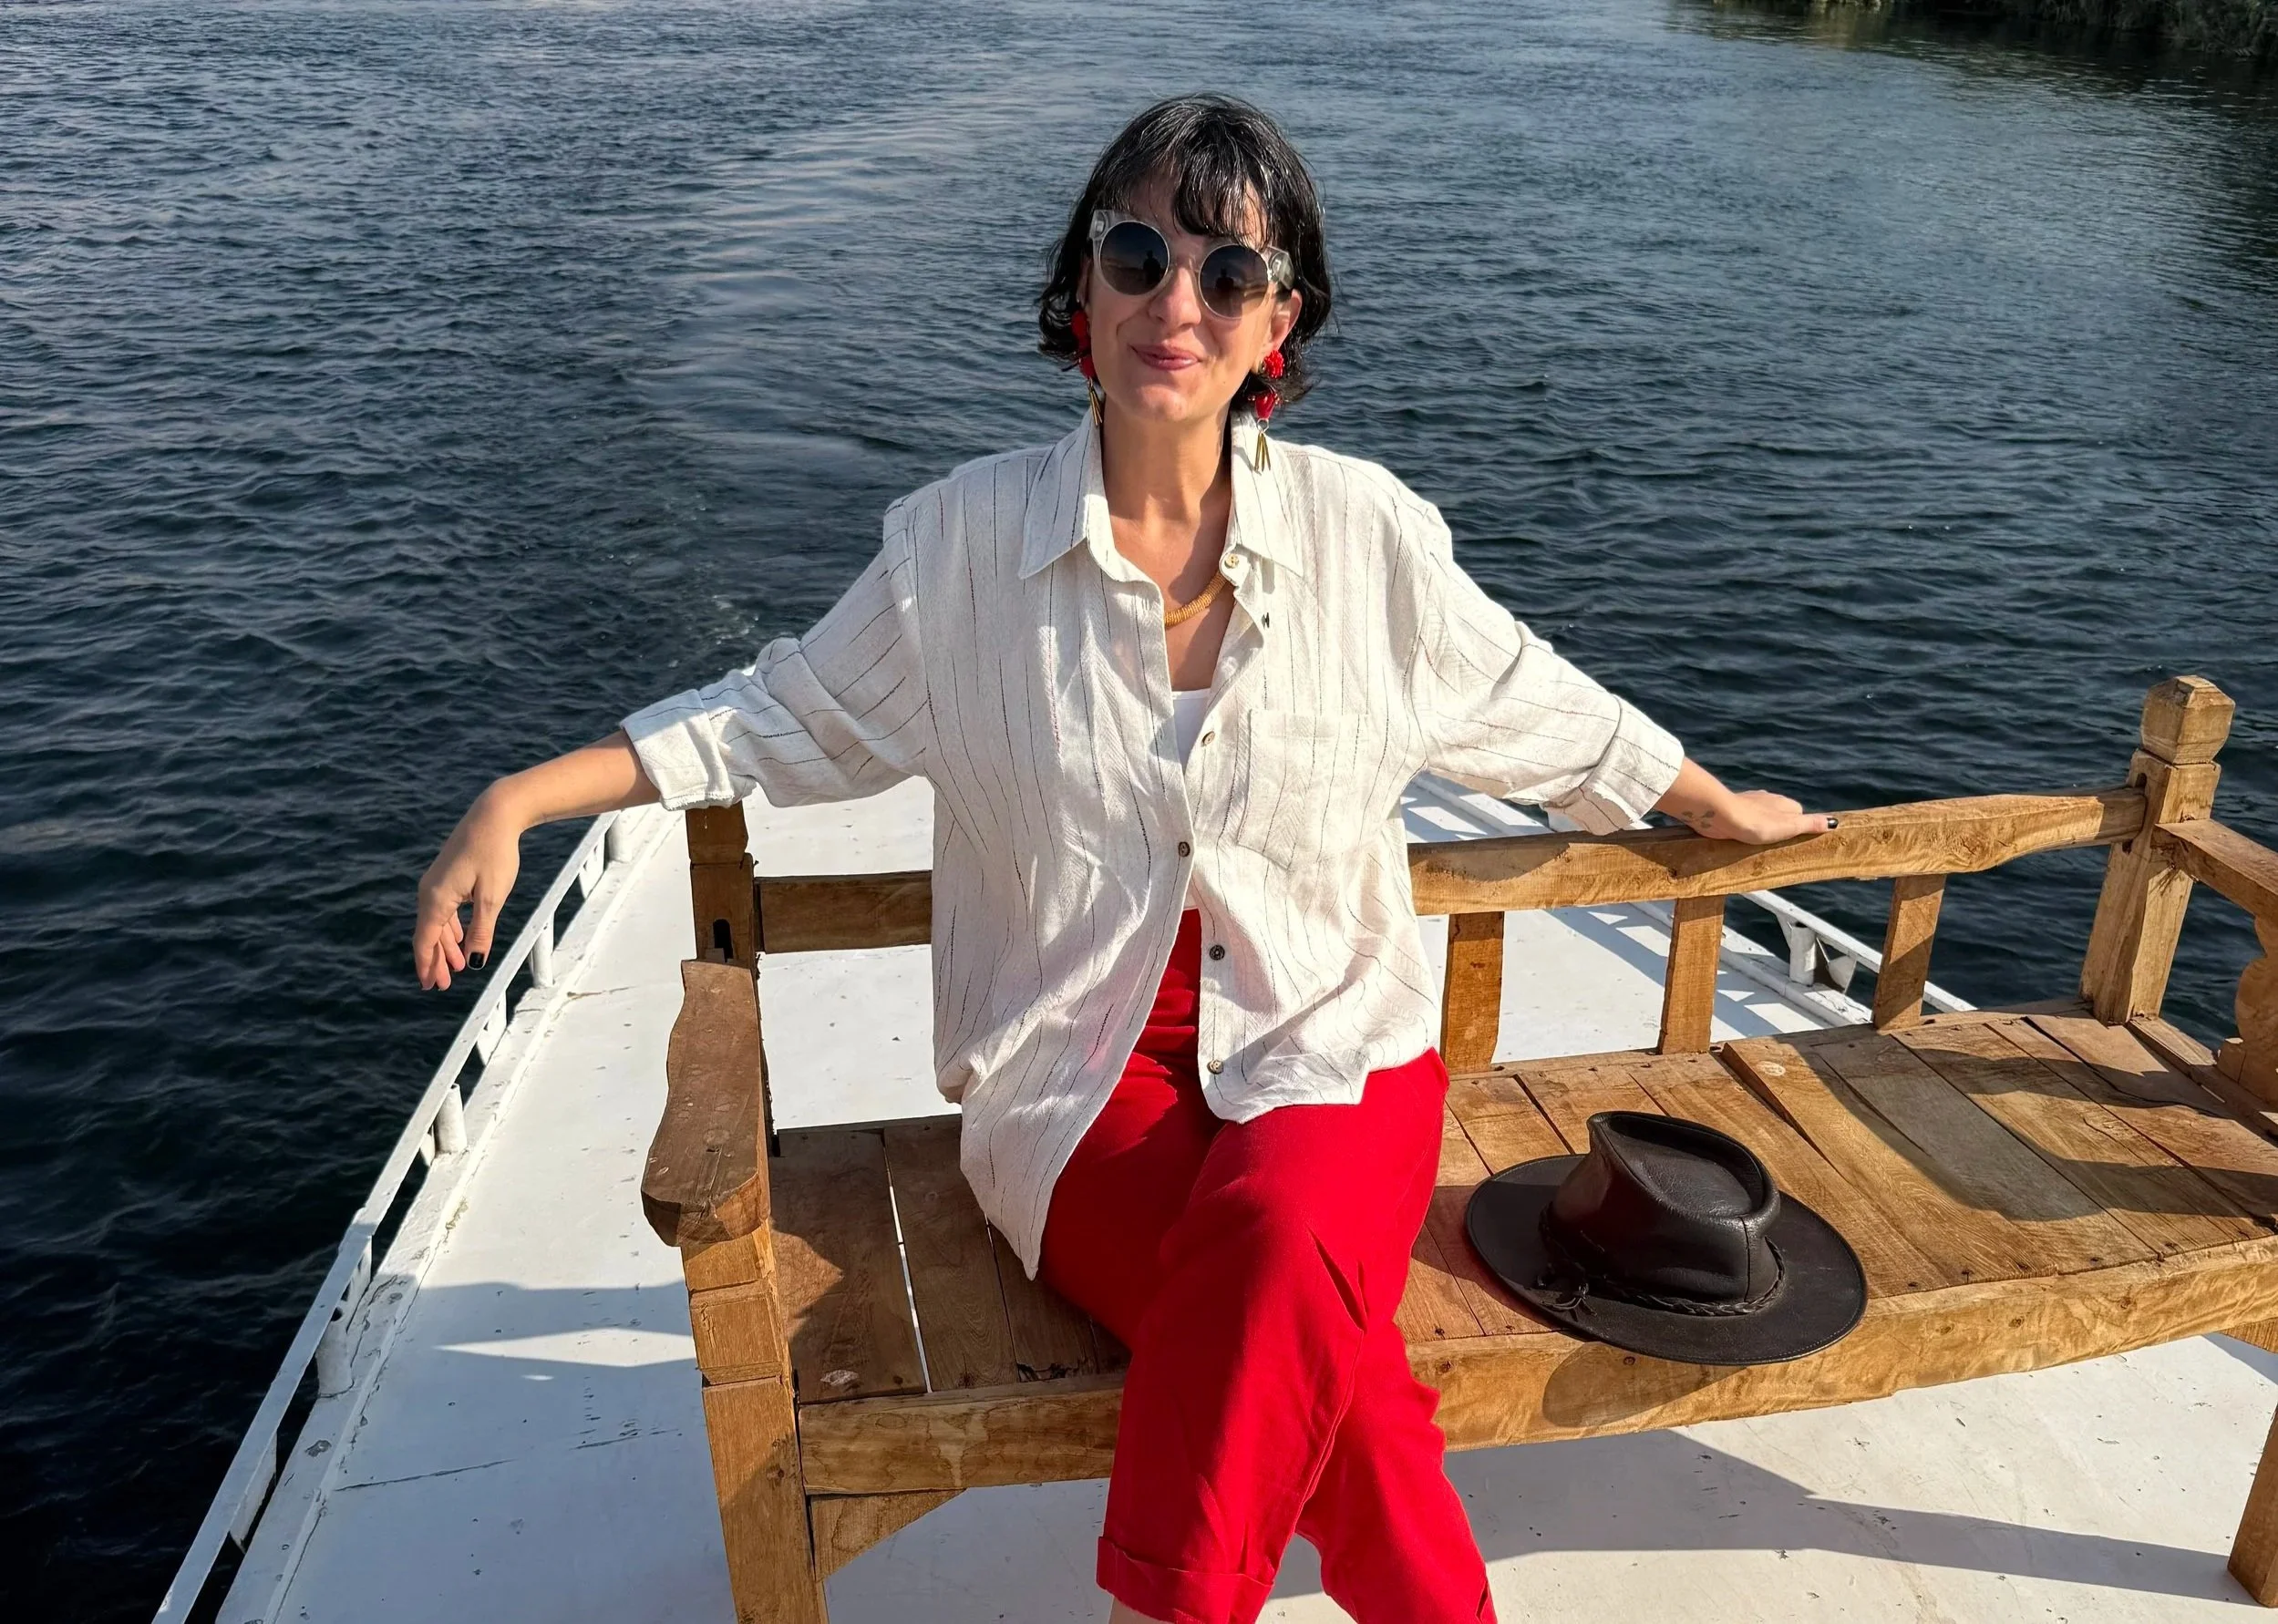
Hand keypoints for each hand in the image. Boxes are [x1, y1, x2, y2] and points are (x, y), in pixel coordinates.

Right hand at [414, 786, 525, 989]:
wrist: (494, 815)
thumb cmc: (495, 854)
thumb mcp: (492, 898)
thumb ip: (482, 932)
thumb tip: (474, 961)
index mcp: (436, 898)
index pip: (426, 940)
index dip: (427, 965)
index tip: (429, 986)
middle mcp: (429, 891)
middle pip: (429, 934)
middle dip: (436, 961)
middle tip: (444, 986)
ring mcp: (437, 883)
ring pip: (437, 923)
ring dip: (445, 946)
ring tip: (455, 968)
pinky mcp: (447, 877)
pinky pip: (444, 910)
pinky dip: (451, 928)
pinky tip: (459, 941)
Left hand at [1681, 789, 1836, 845]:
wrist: (1719, 814)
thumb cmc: (1755, 821)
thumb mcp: (1789, 826)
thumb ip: (1809, 824)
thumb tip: (1833, 822)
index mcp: (1784, 802)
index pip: (1799, 814)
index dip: (1798, 829)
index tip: (1795, 841)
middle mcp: (1768, 799)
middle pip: (1780, 816)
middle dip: (1778, 830)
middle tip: (1775, 846)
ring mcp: (1750, 803)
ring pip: (1761, 818)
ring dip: (1761, 829)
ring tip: (1757, 845)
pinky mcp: (1733, 810)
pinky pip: (1744, 821)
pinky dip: (1745, 829)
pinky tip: (1741, 838)